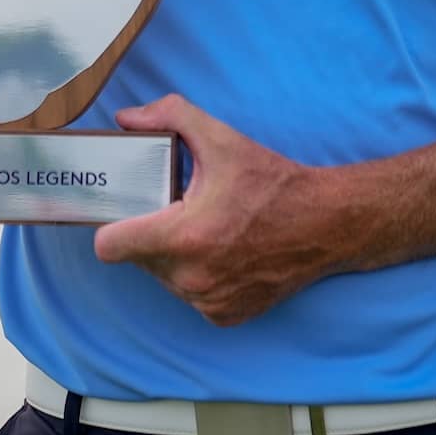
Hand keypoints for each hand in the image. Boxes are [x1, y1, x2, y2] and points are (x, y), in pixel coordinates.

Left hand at [92, 95, 343, 325]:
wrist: (325, 224)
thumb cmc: (274, 183)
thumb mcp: (222, 139)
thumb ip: (170, 116)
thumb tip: (127, 118)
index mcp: (183, 236)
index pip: (110, 246)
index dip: (112, 225)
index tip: (127, 212)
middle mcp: (191, 278)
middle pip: (138, 258)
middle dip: (150, 234)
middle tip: (177, 209)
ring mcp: (208, 302)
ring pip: (164, 279)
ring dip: (173, 256)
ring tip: (203, 229)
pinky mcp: (224, 317)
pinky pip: (190, 297)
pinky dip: (198, 276)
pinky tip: (221, 252)